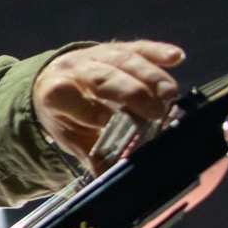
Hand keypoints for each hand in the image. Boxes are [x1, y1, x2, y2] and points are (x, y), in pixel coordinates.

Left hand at [33, 40, 185, 170]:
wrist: (52, 80)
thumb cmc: (65, 115)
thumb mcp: (71, 138)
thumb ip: (93, 157)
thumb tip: (112, 180)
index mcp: (57, 94)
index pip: (79, 103)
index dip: (100, 114)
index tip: (124, 129)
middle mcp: (76, 69)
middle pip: (105, 79)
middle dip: (132, 94)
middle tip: (156, 112)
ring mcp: (97, 55)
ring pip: (125, 61)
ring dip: (151, 77)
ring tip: (170, 95)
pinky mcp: (118, 47)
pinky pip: (139, 47)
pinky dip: (158, 51)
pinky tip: (176, 57)